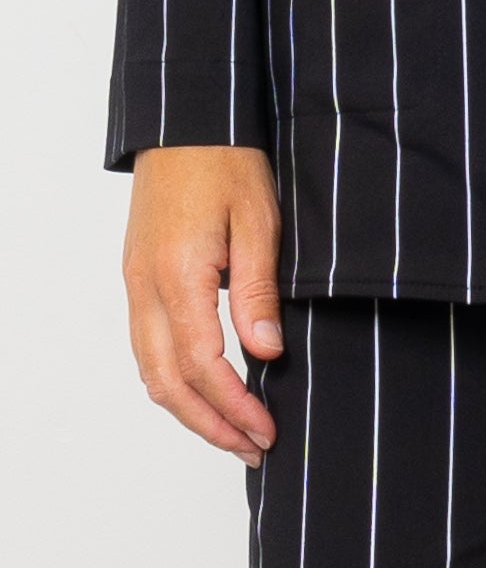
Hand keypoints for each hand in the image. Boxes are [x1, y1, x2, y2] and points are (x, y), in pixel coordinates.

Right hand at [122, 145, 283, 467]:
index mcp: (177, 275)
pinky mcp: (138, 276)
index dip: (234, 406)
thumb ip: (258, 289)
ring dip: (190, 410)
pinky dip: (174, 380)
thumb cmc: (226, 159)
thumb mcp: (259, 218)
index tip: (267, 430)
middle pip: (167, 383)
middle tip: (254, 446)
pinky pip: (147, 346)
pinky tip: (206, 389)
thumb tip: (267, 352)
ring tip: (234, 431)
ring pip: (151, 371)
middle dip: (211, 424)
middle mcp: (146, 288)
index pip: (203, 366)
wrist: (187, 120)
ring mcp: (136, 283)